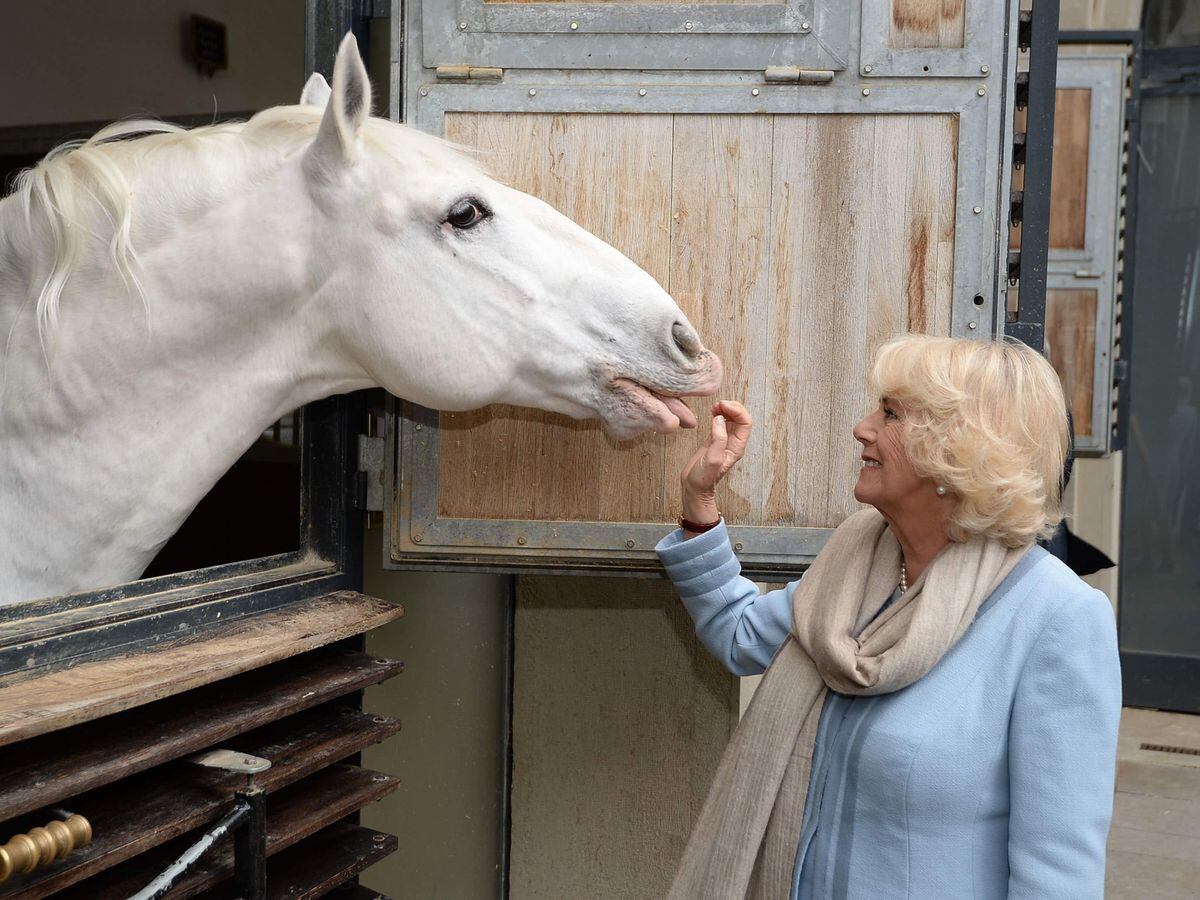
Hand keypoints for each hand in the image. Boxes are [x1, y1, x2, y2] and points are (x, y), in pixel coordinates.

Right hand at [680, 400, 752, 523]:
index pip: (746, 423)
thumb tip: (719, 419)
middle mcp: (733, 443)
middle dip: (732, 407)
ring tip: (715, 407)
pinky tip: (712, 412)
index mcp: (737, 447)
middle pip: (741, 418)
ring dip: (726, 409)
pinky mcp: (714, 440)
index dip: (737, 411)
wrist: (694, 488)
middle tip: (718, 404)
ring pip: (732, 418)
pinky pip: (722, 422)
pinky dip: (719, 414)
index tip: (723, 406)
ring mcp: (724, 440)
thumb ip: (718, 440)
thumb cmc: (703, 479)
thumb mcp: (711, 460)